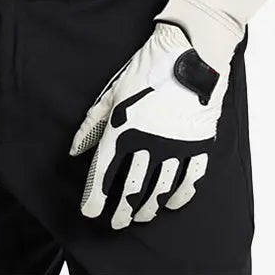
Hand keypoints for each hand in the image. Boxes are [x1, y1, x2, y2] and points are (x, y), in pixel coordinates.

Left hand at [68, 20, 228, 229]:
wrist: (190, 52)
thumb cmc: (148, 68)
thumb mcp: (114, 92)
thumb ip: (93, 123)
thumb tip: (76, 149)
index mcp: (123, 129)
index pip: (103, 173)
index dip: (95, 197)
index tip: (90, 212)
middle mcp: (148, 144)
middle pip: (131, 189)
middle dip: (121, 210)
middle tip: (116, 222)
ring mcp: (176, 147)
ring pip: (159, 190)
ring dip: (148, 208)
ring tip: (140, 216)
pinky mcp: (199, 145)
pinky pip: (189, 181)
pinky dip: (179, 196)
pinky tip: (171, 203)